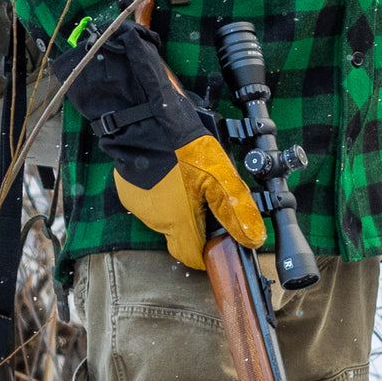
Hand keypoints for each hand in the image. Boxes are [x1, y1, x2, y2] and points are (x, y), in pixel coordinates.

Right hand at [113, 137, 265, 269]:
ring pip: (163, 217)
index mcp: (179, 221)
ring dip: (175, 207)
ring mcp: (140, 207)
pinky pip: (148, 200)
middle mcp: (157, 221)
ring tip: (186, 180)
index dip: (205, 251)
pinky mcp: (128, 192)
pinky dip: (159, 193)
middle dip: (192, 224)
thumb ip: (235, 208)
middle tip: (203, 199)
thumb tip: (253, 238)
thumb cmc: (182, 147)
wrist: (146, 123)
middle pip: (178, 235)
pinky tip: (168, 173)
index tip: (214, 239)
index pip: (192, 257)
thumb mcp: (218, 175)